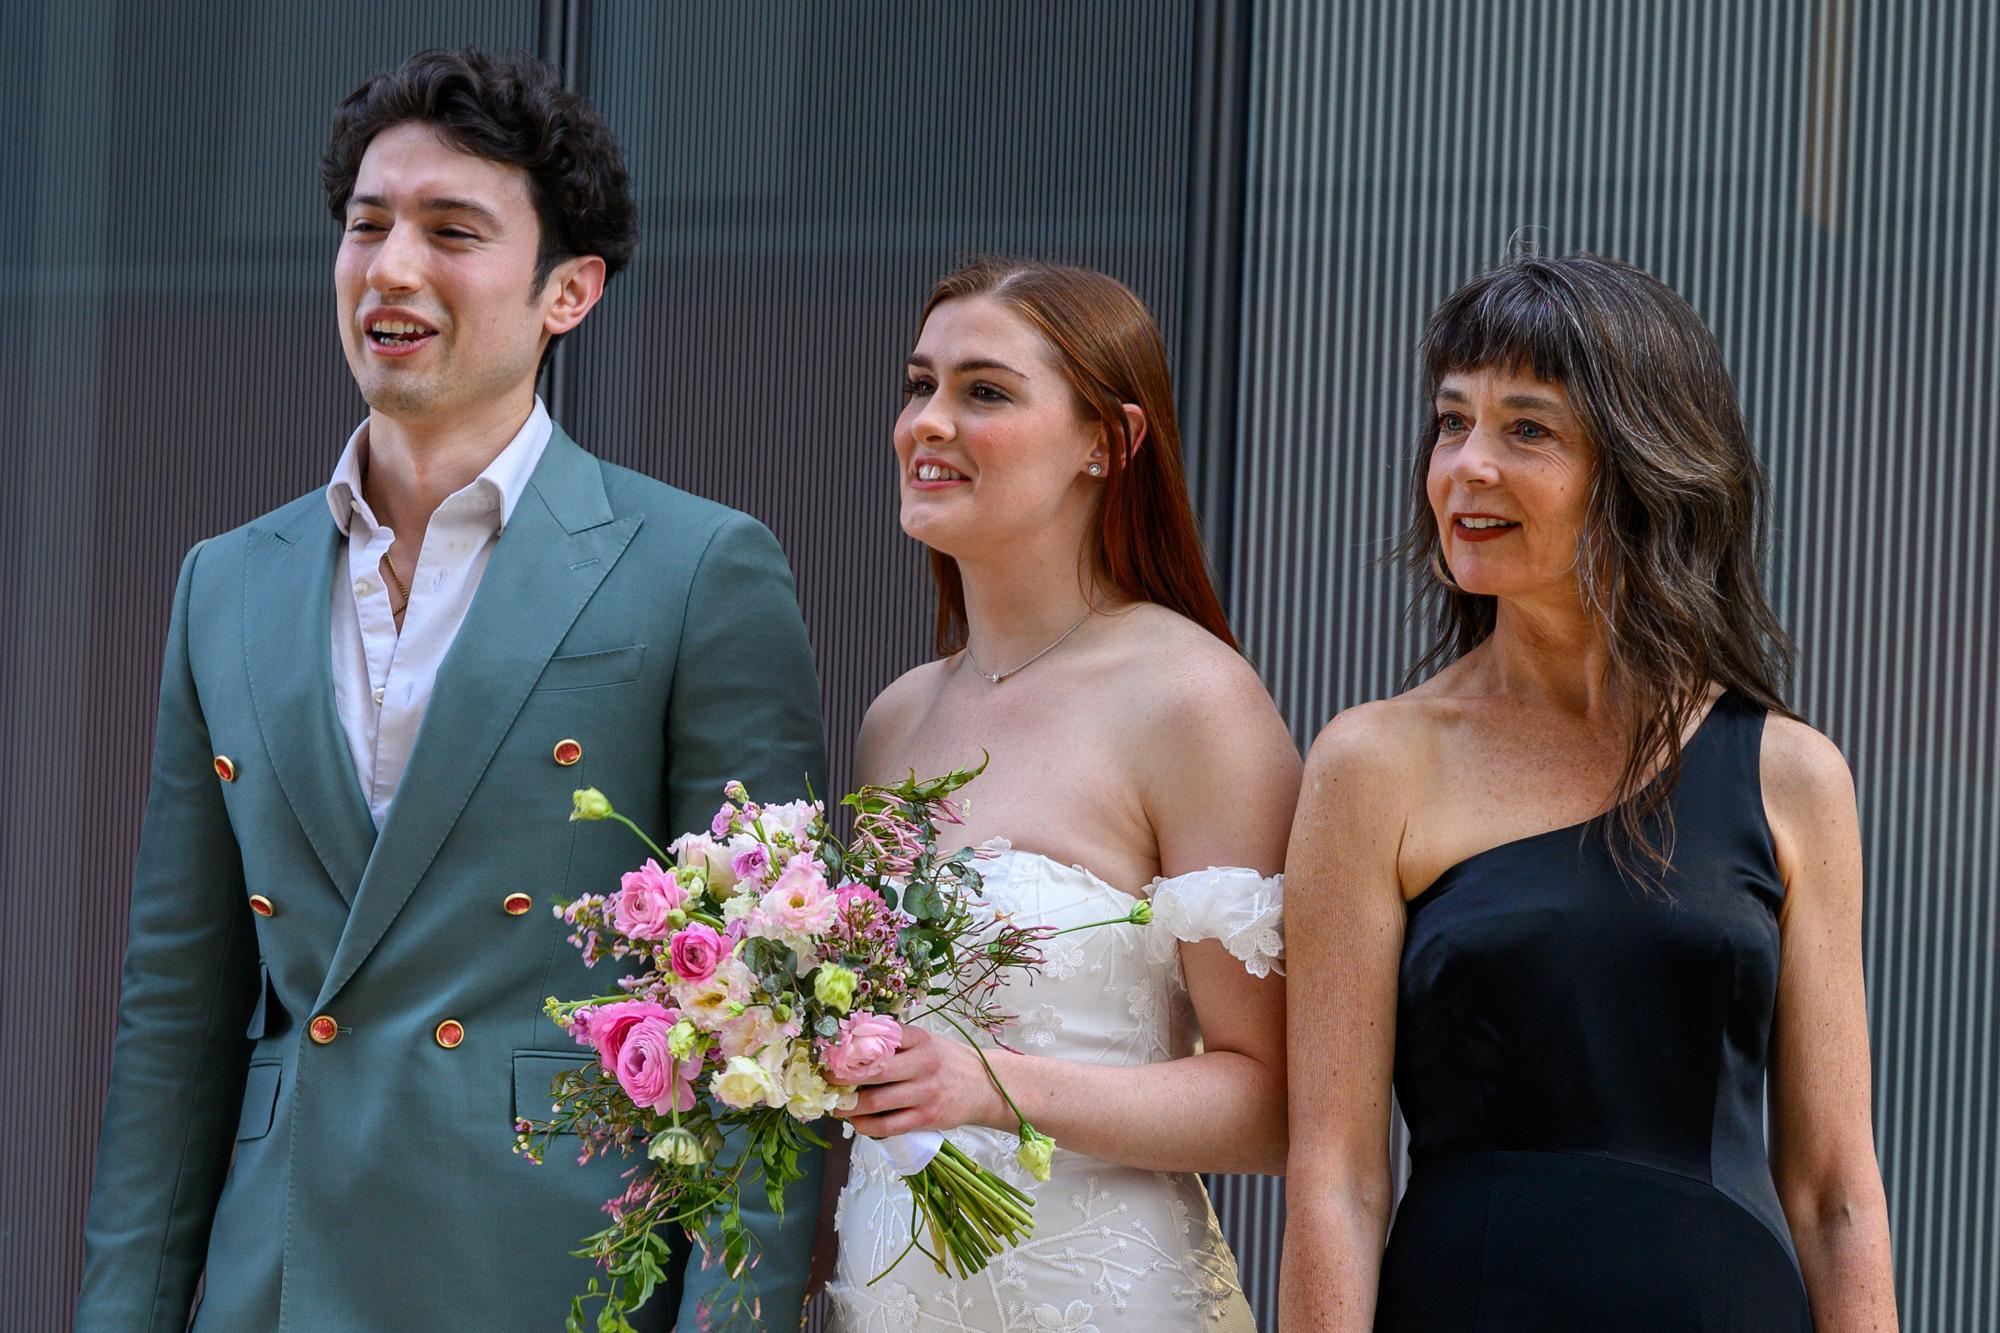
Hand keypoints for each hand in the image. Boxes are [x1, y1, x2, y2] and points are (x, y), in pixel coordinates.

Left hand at [832, 1026, 1009, 1137]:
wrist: (985, 1087)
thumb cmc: (948, 1062)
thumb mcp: (927, 1042)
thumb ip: (897, 1042)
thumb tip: (854, 1042)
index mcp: (921, 1039)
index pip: (881, 1037)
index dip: (851, 1045)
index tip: (830, 1052)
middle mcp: (923, 1064)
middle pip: (873, 1071)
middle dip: (842, 1077)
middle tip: (825, 1080)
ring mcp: (925, 1093)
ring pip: (877, 1102)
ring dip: (849, 1106)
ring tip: (836, 1105)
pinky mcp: (926, 1118)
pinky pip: (888, 1126)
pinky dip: (866, 1126)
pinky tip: (856, 1122)